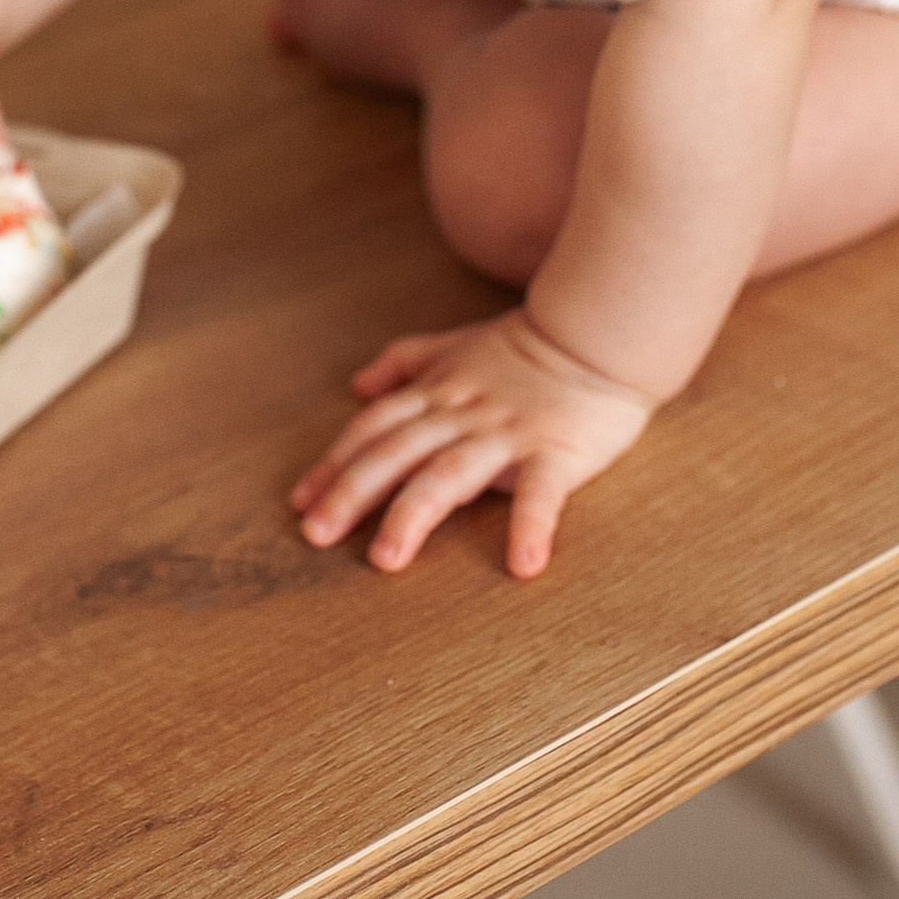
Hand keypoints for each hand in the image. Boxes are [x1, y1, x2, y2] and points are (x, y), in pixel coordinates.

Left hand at [290, 309, 655, 579]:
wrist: (596, 333)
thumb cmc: (524, 348)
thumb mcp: (454, 345)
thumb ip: (404, 362)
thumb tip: (357, 385)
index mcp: (437, 393)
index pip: (374, 428)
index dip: (336, 463)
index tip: (301, 502)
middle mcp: (462, 413)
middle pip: (396, 452)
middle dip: (352, 492)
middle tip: (317, 535)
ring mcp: (508, 433)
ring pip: (450, 472)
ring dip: (414, 514)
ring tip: (386, 560)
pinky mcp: (558, 450)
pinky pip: (544, 492)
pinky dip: (532, 525)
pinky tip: (523, 564)